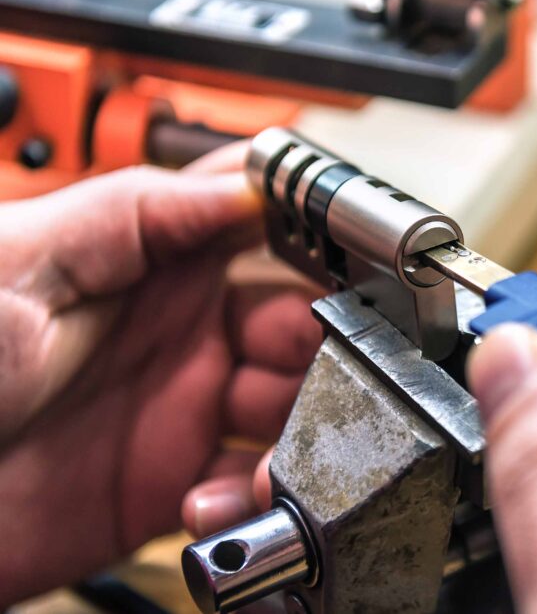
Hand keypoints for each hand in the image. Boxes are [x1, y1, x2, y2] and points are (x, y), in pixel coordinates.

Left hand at [0, 146, 320, 604]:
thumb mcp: (18, 260)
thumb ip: (135, 215)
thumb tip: (240, 185)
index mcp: (149, 261)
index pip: (260, 229)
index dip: (318, 238)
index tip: (356, 262)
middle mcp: (179, 331)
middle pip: (301, 321)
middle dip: (329, 344)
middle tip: (327, 369)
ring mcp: (182, 408)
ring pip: (295, 405)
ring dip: (306, 426)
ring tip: (275, 449)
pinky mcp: (174, 483)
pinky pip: (255, 483)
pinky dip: (257, 493)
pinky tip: (210, 499)